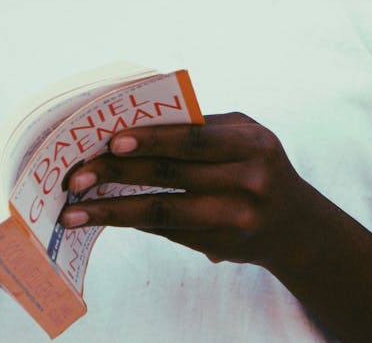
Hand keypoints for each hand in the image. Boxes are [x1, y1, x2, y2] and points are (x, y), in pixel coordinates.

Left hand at [60, 112, 309, 268]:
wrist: (296, 225)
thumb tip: (133, 123)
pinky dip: (132, 221)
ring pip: (162, 211)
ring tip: (76, 211)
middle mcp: (248, 182)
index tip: (111, 140)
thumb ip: (198, 126)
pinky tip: (104, 215)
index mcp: (252, 143)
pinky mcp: (220, 246)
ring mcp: (235, 219)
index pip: (193, 139)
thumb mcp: (242, 134)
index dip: (151, 139)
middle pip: (171, 176)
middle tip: (77, 175)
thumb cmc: (257, 162)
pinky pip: (167, 231)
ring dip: (113, 210)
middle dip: (117, 173)